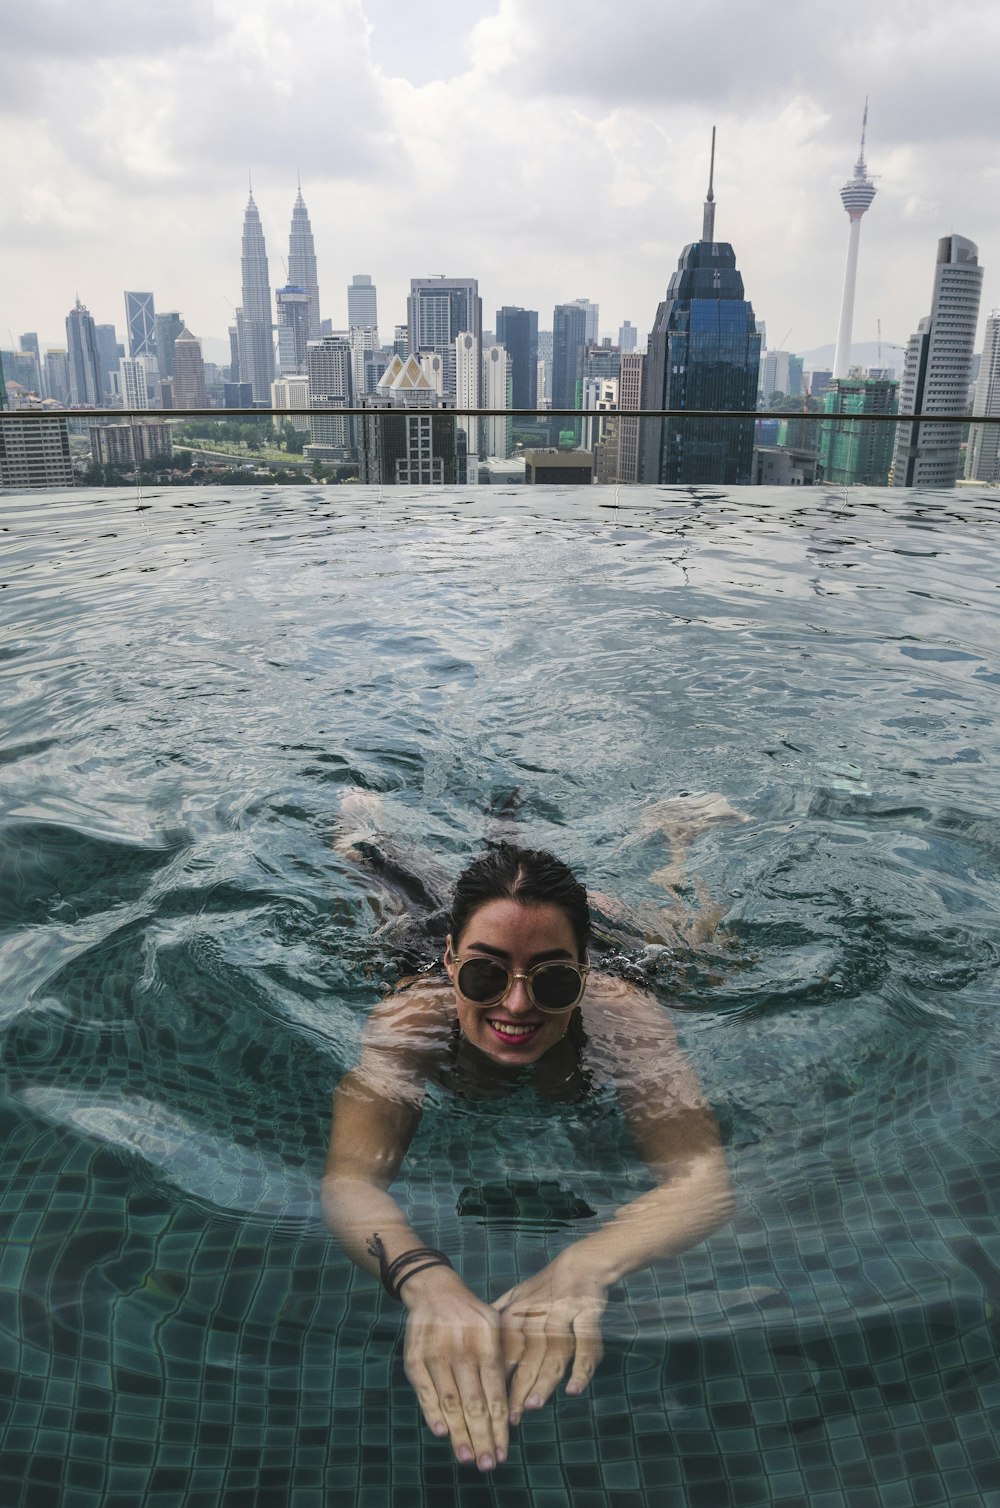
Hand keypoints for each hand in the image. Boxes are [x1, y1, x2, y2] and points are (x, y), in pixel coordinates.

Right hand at [402, 1267, 508, 1471]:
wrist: (434, 1290)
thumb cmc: (471, 1314)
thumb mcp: (495, 1325)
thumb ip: (503, 1361)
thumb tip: (513, 1407)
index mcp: (486, 1343)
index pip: (495, 1392)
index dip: (499, 1425)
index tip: (504, 1451)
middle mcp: (462, 1349)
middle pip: (474, 1402)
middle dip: (482, 1437)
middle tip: (488, 1464)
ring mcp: (436, 1354)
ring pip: (450, 1401)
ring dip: (459, 1433)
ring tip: (468, 1458)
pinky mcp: (414, 1358)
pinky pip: (424, 1390)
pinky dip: (432, 1412)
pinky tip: (442, 1432)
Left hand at [492, 1251, 607, 1422]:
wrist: (581, 1263)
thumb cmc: (546, 1288)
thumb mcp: (516, 1297)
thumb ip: (497, 1317)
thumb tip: (470, 1338)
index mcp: (517, 1314)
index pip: (504, 1350)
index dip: (497, 1378)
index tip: (491, 1406)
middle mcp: (537, 1315)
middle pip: (527, 1355)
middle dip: (518, 1387)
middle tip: (511, 1417)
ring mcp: (563, 1314)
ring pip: (553, 1352)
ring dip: (544, 1379)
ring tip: (534, 1405)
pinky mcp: (587, 1314)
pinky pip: (586, 1344)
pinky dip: (582, 1368)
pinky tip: (573, 1389)